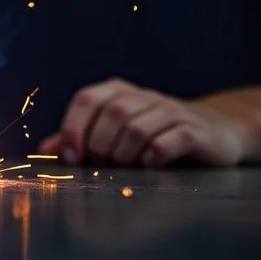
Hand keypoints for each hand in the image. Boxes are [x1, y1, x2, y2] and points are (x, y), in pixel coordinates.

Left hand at [38, 78, 260, 166]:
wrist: (216, 131)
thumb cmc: (156, 135)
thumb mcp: (116, 134)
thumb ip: (81, 140)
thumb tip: (45, 149)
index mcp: (119, 92)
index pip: (87, 99)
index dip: (73, 127)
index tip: (71, 156)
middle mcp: (144, 96)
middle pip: (112, 113)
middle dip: (101, 145)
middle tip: (104, 165)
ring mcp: (173, 111)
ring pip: (138, 127)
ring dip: (125, 154)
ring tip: (128, 167)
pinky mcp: (197, 130)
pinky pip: (173, 138)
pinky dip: (157, 154)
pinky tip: (152, 165)